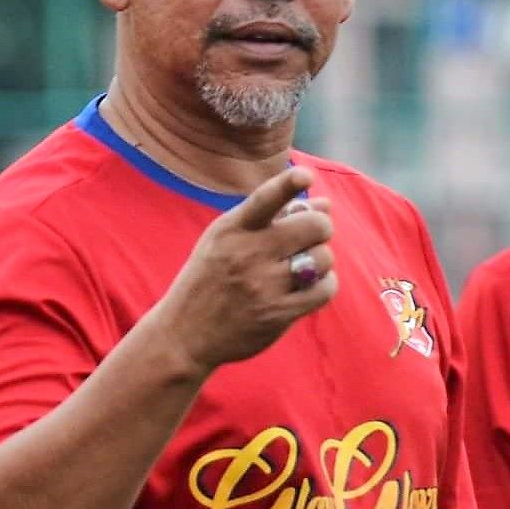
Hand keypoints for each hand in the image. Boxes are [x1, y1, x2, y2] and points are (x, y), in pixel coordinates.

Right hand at [148, 167, 336, 373]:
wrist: (184, 333)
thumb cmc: (210, 277)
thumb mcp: (226, 240)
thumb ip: (273, 217)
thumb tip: (324, 203)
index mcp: (232, 229)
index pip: (264, 199)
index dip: (287, 184)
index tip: (304, 175)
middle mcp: (248, 254)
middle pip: (314, 226)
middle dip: (321, 226)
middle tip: (312, 234)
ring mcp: (264, 286)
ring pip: (324, 258)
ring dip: (321, 259)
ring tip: (304, 264)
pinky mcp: (278, 314)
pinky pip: (324, 289)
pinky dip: (324, 284)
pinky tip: (309, 285)